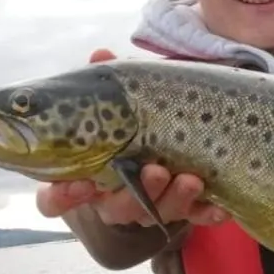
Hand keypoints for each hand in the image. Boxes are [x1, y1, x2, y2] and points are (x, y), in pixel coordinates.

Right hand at [33, 49, 229, 228]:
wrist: (170, 134)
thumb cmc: (128, 119)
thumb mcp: (117, 100)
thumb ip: (106, 85)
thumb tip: (100, 55)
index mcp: (84, 175)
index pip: (56, 199)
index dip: (63, 197)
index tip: (80, 185)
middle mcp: (111, 198)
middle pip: (115, 209)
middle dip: (137, 195)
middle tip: (156, 170)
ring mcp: (147, 208)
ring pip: (156, 215)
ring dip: (174, 199)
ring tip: (192, 179)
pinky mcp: (180, 211)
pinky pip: (192, 218)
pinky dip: (204, 214)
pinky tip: (217, 208)